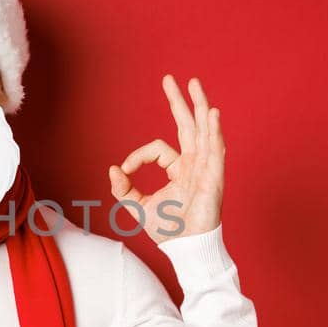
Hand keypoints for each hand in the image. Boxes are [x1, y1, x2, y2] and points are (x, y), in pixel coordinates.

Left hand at [108, 74, 225, 242]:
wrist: (186, 247)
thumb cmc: (168, 229)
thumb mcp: (137, 207)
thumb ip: (123, 189)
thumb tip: (112, 169)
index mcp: (178, 169)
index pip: (157, 148)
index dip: (137, 156)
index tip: (123, 171)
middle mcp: (194, 163)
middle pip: (188, 125)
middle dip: (179, 102)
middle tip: (171, 79)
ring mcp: (206, 167)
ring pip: (203, 129)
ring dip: (199, 105)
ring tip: (194, 83)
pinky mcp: (214, 176)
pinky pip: (215, 148)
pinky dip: (214, 130)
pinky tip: (211, 112)